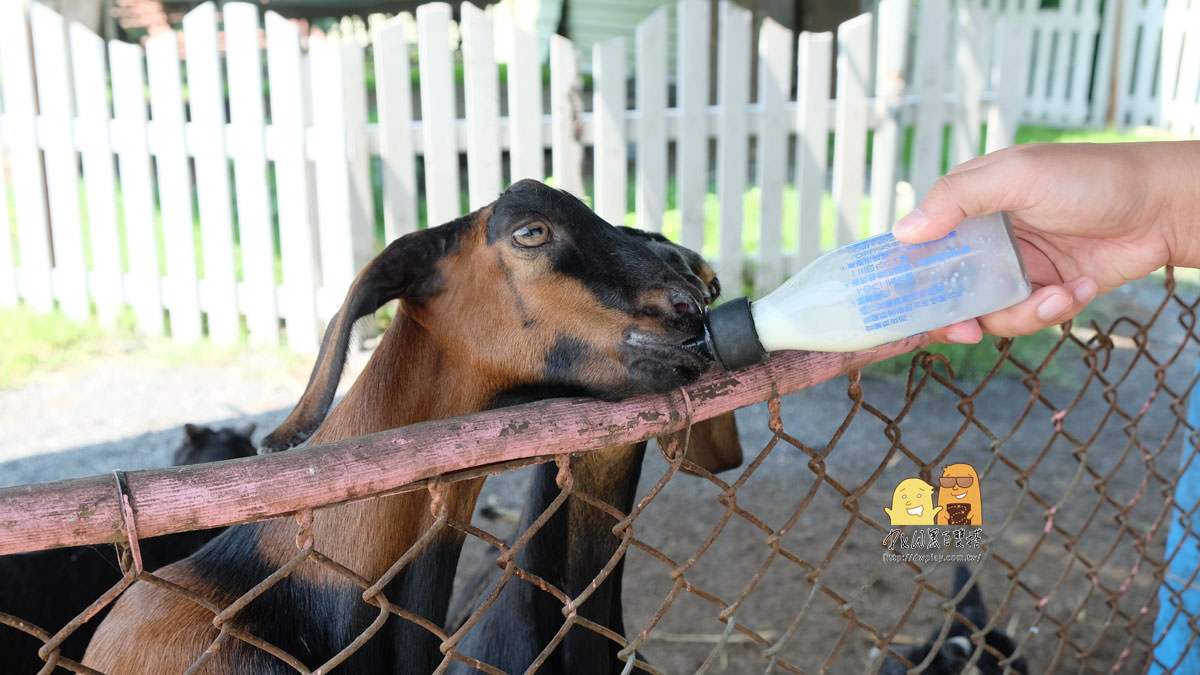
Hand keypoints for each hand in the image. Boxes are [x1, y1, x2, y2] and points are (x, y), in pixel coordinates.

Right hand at [892, 141, 1199, 341]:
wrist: (1164, 207)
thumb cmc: (1092, 178)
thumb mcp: (1018, 177)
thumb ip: (958, 198)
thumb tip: (903, 232)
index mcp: (970, 202)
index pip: (921, 241)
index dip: (908, 275)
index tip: (904, 303)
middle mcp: (987, 237)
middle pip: (946, 288)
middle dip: (954, 315)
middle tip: (964, 330)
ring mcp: (1015, 266)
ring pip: (987, 312)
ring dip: (1020, 314)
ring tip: (1056, 296)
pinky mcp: (1045, 290)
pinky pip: (1026, 318)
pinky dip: (1052, 310)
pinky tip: (1080, 288)